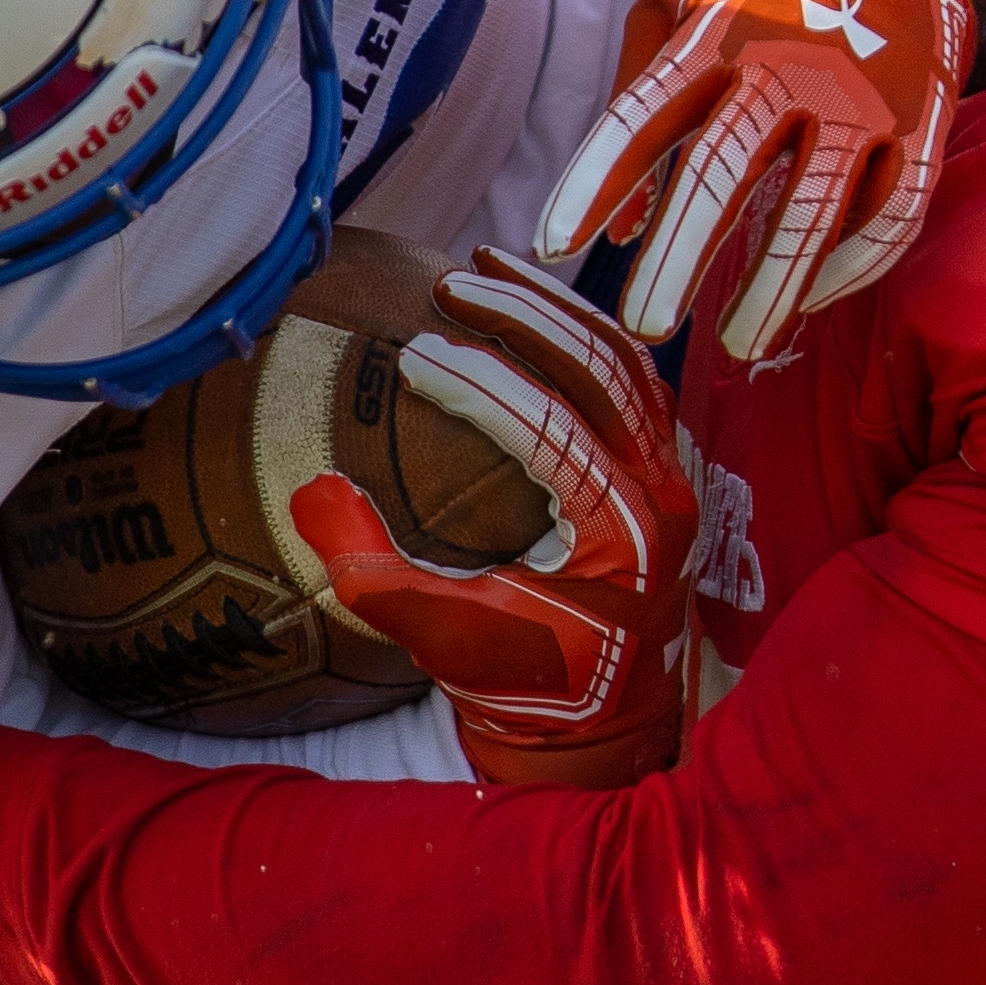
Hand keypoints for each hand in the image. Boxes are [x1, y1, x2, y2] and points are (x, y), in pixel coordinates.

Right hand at [288, 250, 701, 786]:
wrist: (600, 718)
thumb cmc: (523, 681)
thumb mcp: (440, 640)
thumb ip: (376, 575)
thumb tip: (312, 488)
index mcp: (623, 533)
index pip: (556, 433)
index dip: (485, 385)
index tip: (414, 351)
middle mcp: (665, 490)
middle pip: (605, 372)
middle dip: (526, 317)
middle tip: (449, 285)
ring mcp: (673, 470)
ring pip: (626, 361)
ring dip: (557, 309)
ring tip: (481, 266)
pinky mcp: (662, 462)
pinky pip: (633, 376)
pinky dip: (583, 332)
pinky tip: (526, 300)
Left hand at [536, 0, 972, 358]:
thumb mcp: (677, 8)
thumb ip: (637, 106)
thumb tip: (617, 231)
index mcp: (715, 34)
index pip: (642, 115)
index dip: (595, 182)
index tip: (551, 249)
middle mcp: (786, 64)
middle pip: (726, 170)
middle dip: (681, 254)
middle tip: (645, 325)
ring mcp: (861, 94)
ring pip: (816, 206)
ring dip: (775, 285)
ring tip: (740, 346)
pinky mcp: (920, 119)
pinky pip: (892, 209)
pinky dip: (855, 263)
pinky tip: (818, 298)